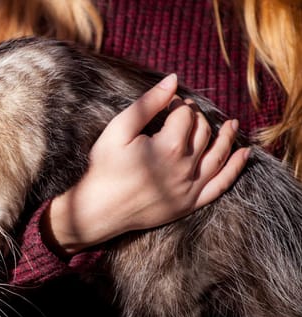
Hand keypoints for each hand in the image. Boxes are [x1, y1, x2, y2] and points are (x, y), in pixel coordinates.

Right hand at [41, 73, 249, 254]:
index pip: (185, 115)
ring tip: (233, 124)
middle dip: (197, 117)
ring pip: (219, 156)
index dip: (179, 104)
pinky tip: (244, 155)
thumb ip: (147, 104)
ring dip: (227, 137)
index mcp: (169, 146)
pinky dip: (235, 169)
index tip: (170, 102)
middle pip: (203, 132)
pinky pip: (221, 185)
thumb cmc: (105, 167)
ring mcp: (191, 187)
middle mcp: (186, 167)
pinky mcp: (190, 203)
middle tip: (187, 112)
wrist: (99, 209)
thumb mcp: (119, 130)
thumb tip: (173, 80)